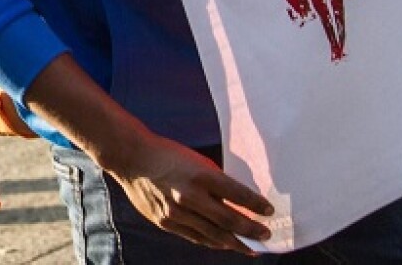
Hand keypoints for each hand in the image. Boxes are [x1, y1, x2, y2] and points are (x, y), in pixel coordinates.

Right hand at [105, 130, 271, 253]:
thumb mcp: (197, 162)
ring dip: (235, 243)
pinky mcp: (165, 222)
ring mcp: (176, 212)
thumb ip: (216, 183)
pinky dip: (212, 242)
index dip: (258, 206)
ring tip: (250, 247)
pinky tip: (223, 244)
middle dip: (252, 231)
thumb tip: (237, 203)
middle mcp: (190, 196)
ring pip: (214, 236)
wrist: (132, 158)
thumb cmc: (167, 155)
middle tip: (265, 236)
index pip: (239, 195)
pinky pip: (195, 237)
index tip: (269, 211)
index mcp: (201, 176)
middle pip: (230, 221)